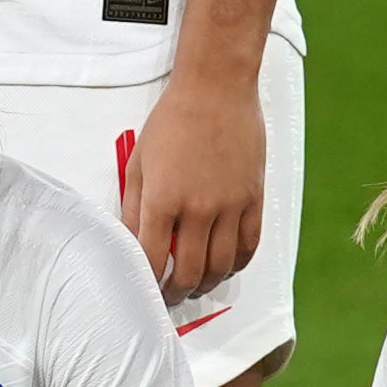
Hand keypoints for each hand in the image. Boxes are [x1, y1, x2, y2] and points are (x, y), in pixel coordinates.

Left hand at [124, 70, 268, 307]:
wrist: (216, 90)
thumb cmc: (172, 122)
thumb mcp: (138, 162)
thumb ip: (134, 207)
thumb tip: (131, 243)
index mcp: (163, 198)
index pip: (153, 258)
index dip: (148, 282)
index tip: (144, 289)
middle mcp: (199, 207)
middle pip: (191, 271)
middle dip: (177, 291)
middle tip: (170, 296)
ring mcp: (232, 205)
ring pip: (223, 265)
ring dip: (208, 283)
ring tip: (196, 286)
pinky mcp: (254, 198)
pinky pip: (250, 245)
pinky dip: (238, 264)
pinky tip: (225, 267)